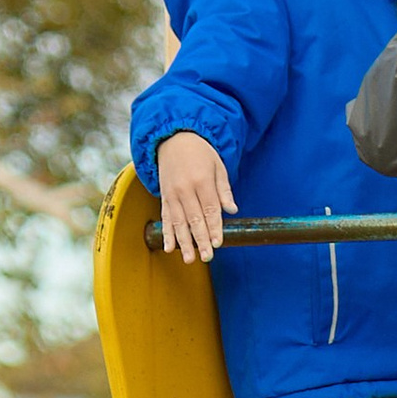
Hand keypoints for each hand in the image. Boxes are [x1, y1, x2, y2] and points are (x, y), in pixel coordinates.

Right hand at [156, 132, 234, 261]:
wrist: (173, 138)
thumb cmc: (201, 153)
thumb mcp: (218, 166)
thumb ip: (224, 190)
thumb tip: (232, 210)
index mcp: (201, 181)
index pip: (210, 209)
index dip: (214, 227)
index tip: (218, 243)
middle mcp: (185, 189)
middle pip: (194, 219)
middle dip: (201, 240)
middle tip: (206, 258)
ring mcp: (172, 194)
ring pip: (178, 222)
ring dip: (184, 242)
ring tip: (189, 259)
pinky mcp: (164, 196)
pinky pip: (165, 218)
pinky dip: (167, 233)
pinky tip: (169, 248)